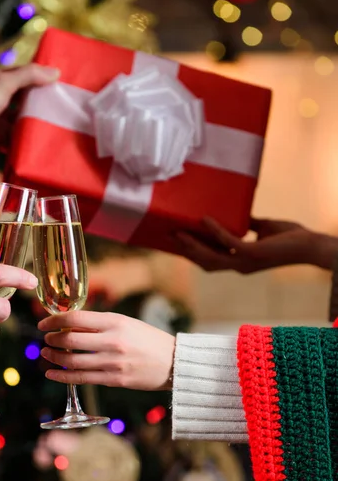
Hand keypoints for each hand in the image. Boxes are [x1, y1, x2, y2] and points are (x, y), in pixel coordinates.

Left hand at [0, 63, 59, 152]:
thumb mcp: (6, 82)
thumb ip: (30, 75)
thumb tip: (56, 71)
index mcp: (0, 80)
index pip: (25, 75)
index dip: (41, 77)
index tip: (61, 80)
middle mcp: (2, 97)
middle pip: (28, 96)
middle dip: (43, 99)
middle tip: (65, 101)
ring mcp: (3, 117)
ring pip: (26, 116)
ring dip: (39, 118)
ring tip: (60, 119)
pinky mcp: (4, 135)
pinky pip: (22, 134)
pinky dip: (31, 135)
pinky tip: (47, 135)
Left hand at [38, 311, 174, 390]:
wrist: (174, 363)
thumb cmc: (149, 340)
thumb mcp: (126, 323)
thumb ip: (100, 324)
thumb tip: (70, 324)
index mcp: (115, 322)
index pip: (76, 319)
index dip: (54, 320)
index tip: (44, 323)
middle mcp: (112, 341)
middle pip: (70, 340)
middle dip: (52, 339)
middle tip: (46, 339)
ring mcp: (113, 362)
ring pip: (72, 361)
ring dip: (54, 358)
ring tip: (46, 354)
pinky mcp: (114, 380)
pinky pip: (82, 379)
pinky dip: (62, 376)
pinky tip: (52, 374)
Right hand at [171, 216, 336, 273]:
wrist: (312, 245)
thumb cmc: (292, 237)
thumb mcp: (265, 228)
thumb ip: (250, 224)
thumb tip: (240, 214)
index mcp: (240, 261)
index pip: (210, 260)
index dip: (192, 253)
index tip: (177, 241)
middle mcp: (239, 265)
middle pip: (204, 261)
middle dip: (186, 250)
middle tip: (170, 235)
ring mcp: (244, 262)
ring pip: (210, 256)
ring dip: (193, 244)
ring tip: (178, 230)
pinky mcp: (252, 253)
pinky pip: (227, 242)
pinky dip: (214, 230)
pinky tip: (205, 219)